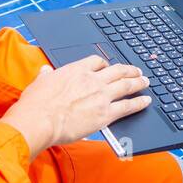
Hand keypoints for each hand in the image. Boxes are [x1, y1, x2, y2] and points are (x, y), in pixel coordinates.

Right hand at [2, 56, 150, 158]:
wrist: (40, 120)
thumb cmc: (36, 104)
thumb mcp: (39, 82)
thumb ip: (46, 76)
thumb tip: (45, 70)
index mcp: (76, 70)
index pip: (97, 61)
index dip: (105, 63)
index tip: (109, 66)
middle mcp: (92, 80)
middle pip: (117, 70)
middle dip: (129, 70)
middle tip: (136, 71)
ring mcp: (101, 96)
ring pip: (126, 85)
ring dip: (138, 82)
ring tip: (146, 82)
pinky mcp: (105, 114)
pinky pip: (128, 106)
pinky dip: (139, 103)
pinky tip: (146, 101)